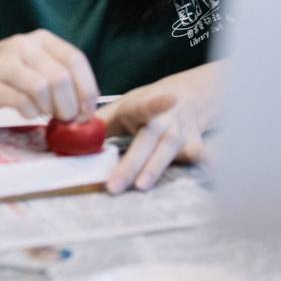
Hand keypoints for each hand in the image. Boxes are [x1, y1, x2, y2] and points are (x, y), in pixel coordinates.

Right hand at [0, 30, 99, 120]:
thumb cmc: (2, 70)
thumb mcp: (34, 62)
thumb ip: (58, 76)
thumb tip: (85, 108)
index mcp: (41, 39)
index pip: (76, 60)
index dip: (87, 88)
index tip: (87, 110)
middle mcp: (25, 46)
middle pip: (62, 78)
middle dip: (70, 105)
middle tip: (67, 118)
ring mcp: (6, 63)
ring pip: (43, 89)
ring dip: (50, 109)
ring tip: (45, 113)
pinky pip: (23, 102)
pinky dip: (31, 113)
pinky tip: (27, 112)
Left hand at [97, 70, 213, 192]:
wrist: (187, 96)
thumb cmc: (146, 106)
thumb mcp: (122, 108)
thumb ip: (98, 123)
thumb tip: (68, 137)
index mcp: (142, 107)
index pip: (141, 107)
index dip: (146, 106)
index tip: (144, 108)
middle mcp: (163, 119)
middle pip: (148, 141)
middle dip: (132, 163)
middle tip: (115, 184)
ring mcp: (181, 132)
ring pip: (170, 151)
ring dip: (157, 167)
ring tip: (143, 185)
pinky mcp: (196, 144)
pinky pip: (202, 155)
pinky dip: (209, 163)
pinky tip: (212, 172)